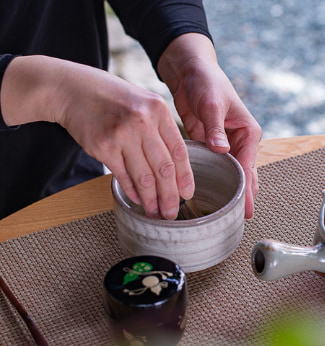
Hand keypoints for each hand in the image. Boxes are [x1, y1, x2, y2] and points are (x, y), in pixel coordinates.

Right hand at [1, 55, 193, 219]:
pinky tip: (139, 200)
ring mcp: (122, 134)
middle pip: (164, 168)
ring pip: (144, 177)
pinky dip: (132, 192)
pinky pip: (123, 176)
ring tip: (156, 212)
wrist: (72, 89)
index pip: (179, 151)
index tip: (187, 194)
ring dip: (152, 200)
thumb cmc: (112, 98)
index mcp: (158, 110)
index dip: (185, 177)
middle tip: (172, 212)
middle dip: (170, 196)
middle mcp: (142, 122)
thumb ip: (161, 129)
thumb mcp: (143, 103)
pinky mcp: (103, 146)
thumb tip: (175, 167)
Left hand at [158, 33, 261, 218]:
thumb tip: (222, 149)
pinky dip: (215, 181)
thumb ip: (216, 127)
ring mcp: (227, 146)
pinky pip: (216, 168)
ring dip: (230, 191)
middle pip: (244, 175)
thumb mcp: (212, 103)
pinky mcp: (212, 147)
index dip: (246, 190)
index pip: (248, 167)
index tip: (245, 210)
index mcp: (248, 133)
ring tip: (228, 216)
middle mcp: (241, 142)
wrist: (191, 72)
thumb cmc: (207, 82)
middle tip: (240, 220)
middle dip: (243, 196)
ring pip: (232, 174)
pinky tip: (212, 197)